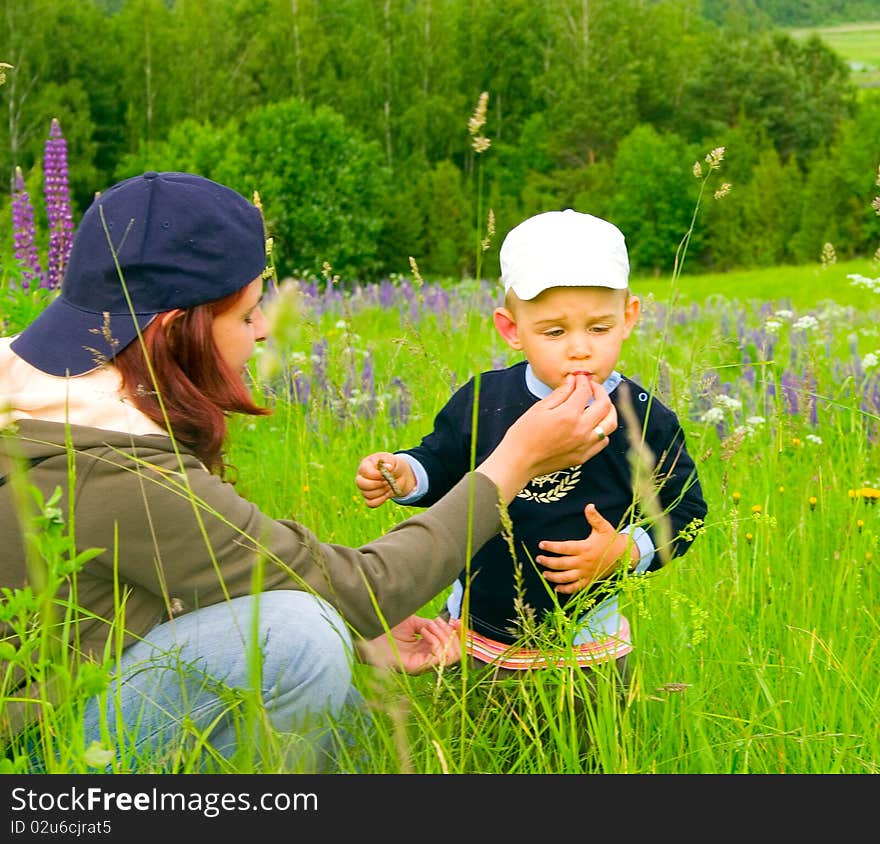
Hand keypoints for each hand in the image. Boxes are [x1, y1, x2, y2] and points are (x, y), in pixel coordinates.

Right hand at [355, 452, 415, 507]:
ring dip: (382, 491)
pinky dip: (380, 500)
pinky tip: (387, 494)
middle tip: (387, 481)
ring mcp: (364, 489)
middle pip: (360, 483)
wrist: (398, 475)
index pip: (364, 471)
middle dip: (377, 484)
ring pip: (368, 494)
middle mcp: (361, 477)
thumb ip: (389, 462)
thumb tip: (388, 467)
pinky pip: (371, 503)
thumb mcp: (392, 460)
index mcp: (365, 465)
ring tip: (389, 486)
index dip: (375, 475)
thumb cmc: (392, 465)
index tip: (385, 475)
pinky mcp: (369, 498)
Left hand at [356, 614, 461, 673]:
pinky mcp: (415, 667)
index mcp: (426, 650)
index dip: (458, 634)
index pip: (452, 647)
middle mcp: (426, 660)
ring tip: (428, 626)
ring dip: (444, 637)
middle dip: (452, 634)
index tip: (457, 621)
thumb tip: (446, 624)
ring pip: (449, 656)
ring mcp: (421, 665)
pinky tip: (424, 631)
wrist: (368, 630)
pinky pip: (437, 658)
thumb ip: (430, 625)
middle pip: (455, 653)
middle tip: (437, 622)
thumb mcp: (414, 623)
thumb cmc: (386, 626)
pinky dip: (436, 641)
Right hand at [477, 373, 616, 502]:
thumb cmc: (524, 434)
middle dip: (600, 391)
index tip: (579, 378)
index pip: (585, 391)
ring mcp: (584, 445)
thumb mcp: (539, 408)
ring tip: (600, 405)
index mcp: (568, 415)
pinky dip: (602, 430)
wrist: (519, 461)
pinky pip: (603, 441)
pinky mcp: (583, 457)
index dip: (583, 381)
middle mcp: (581, 430)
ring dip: (608, 411)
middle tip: (592, 387)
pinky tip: (593, 425)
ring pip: (610, 424)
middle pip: (605, 405)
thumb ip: (560, 393)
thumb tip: (573, 381)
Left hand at [537, 503, 638, 593]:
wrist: (624, 556)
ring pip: (566, 578)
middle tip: (538, 559)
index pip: (564, 548)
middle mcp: (584, 562)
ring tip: (544, 573)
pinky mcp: (590, 581)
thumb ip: (594, 517)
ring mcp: (586, 573)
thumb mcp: (604, 527)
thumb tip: (589, 505)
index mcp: (585, 548)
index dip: (551, 547)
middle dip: (548, 562)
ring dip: (553, 577)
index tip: (541, 544)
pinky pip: (576, 588)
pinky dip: (565, 590)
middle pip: (561, 564)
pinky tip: (556, 588)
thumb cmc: (612, 540)